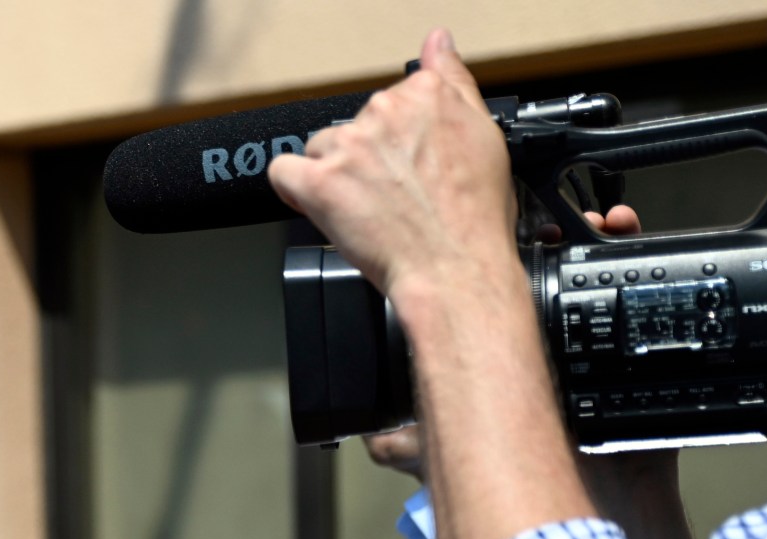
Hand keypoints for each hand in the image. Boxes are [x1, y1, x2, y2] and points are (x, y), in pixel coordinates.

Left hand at [268, 30, 522, 312]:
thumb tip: (439, 43)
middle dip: (367, 156)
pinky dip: (294, 189)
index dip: (396, 135)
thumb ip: (453, 83)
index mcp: (427, 94)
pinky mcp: (321, 183)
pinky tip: (318, 204)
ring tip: (365, 207)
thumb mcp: (483, 134)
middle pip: (355, 124)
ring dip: (334, 174)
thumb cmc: (472, 216)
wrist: (455, 267)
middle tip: (392, 193)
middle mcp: (385, 112)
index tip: (406, 159)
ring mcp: (350, 146)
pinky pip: (283, 172)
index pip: (392, 99)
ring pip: (321, 147)